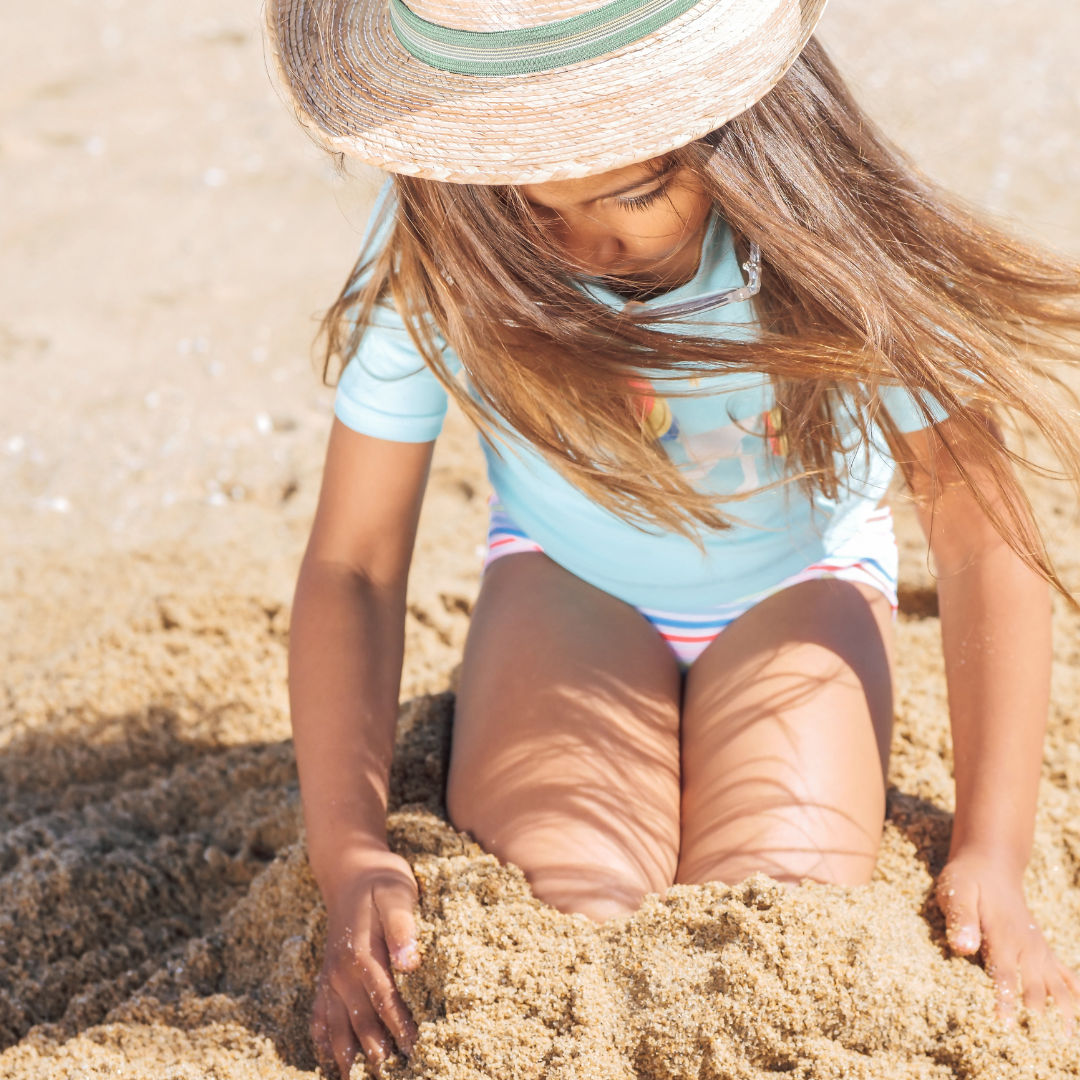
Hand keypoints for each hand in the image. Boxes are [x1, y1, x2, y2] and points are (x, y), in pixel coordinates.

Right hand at [311, 848, 421, 1076]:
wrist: (350, 869)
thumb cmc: (381, 880)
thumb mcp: (397, 892)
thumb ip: (402, 926)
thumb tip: (409, 963)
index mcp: (362, 953)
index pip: (384, 999)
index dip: (399, 1026)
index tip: (413, 1048)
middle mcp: (342, 970)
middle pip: (358, 1019)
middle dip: (373, 1050)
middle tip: (387, 1075)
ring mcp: (331, 974)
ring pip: (335, 1022)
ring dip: (344, 1052)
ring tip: (352, 1077)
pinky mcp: (327, 974)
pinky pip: (319, 1010)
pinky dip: (321, 1035)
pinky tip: (323, 1056)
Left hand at [937, 850, 1079, 1031]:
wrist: (990, 864)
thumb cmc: (968, 879)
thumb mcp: (956, 891)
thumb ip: (960, 918)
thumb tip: (963, 947)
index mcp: (1002, 934)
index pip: (1004, 974)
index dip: (1006, 1000)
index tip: (1005, 1025)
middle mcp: (1025, 944)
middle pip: (1035, 985)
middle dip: (1038, 1015)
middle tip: (1040, 1045)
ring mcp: (1037, 947)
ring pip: (1054, 982)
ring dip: (1063, 1008)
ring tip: (1067, 1038)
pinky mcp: (1041, 947)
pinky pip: (1063, 971)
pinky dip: (1073, 989)